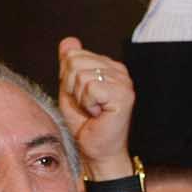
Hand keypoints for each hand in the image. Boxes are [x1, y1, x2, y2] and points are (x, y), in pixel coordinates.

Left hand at [56, 40, 135, 180]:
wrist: (95, 151)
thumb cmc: (85, 125)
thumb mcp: (70, 90)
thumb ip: (69, 66)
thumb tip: (68, 41)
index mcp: (108, 67)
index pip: (74, 55)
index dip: (68, 79)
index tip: (80, 97)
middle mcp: (119, 71)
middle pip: (75, 61)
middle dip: (72, 87)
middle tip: (86, 105)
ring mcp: (124, 82)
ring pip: (82, 75)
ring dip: (80, 98)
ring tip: (93, 110)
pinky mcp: (124, 95)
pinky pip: (91, 88)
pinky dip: (88, 104)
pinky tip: (98, 114)